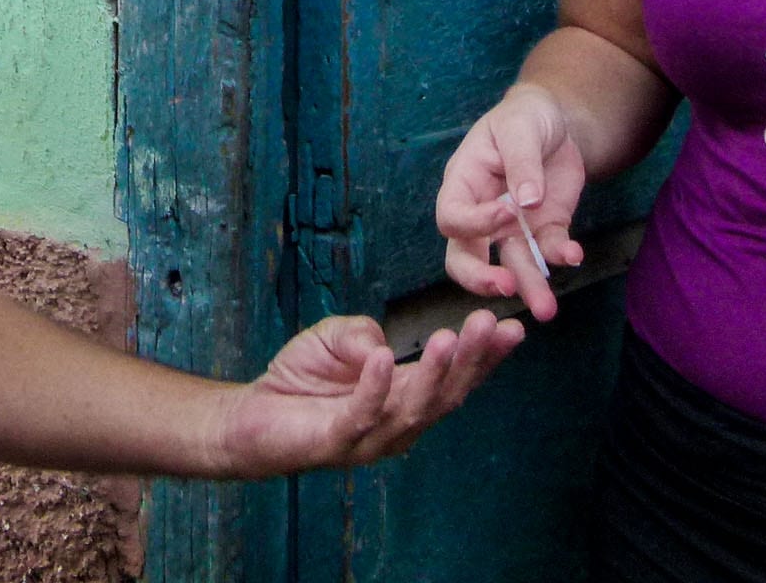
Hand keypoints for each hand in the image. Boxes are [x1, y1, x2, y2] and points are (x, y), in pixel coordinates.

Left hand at [215, 310, 523, 477]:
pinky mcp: (336, 442)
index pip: (455, 379)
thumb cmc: (302, 378)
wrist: (252, 416)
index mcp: (407, 398)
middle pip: (446, 395)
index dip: (486, 357)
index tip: (513, 327)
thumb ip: (365, 334)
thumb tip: (383, 345)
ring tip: (451, 337)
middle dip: (473, 359)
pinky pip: (360, 415)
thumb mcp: (338, 338)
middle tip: (493, 324)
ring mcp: (370, 438)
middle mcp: (397, 423)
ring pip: (413, 409)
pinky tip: (383, 358)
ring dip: (434, 372)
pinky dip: (374, 387)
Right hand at [436, 84, 588, 319]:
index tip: (506, 212)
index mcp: (462, 183)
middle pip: (465, 256)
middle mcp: (481, 212)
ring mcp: (512, 227)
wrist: (557, 121)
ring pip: (511, 265)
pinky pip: (548, 251)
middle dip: (481, 278)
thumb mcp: (520, 128)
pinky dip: (560, 257)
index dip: (475, 222)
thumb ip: (521, 163)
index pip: (452, 217)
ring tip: (546, 310)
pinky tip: (573, 256)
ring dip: (528, 287)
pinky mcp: (543, 230)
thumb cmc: (524, 117)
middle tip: (504, 288)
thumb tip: (526, 203)